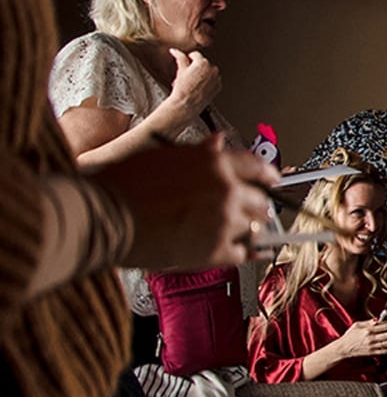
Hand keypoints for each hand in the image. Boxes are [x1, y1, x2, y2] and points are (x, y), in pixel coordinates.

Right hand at [94, 134, 275, 269]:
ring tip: (229, 231)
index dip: (268, 175)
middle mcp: (226, 189)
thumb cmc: (123, 186)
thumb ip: (197, 154)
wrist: (104, 217)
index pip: (257, 166)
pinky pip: (245, 254)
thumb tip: (218, 143)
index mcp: (214, 162)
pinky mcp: (216, 250)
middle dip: (254, 206)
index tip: (273, 180)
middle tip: (245, 211)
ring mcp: (224, 220)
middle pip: (260, 200)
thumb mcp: (162, 157)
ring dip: (246, 230)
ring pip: (255, 228)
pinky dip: (247, 254)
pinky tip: (248, 253)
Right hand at [165, 48, 221, 116]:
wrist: (187, 104)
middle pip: (203, 63)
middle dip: (196, 67)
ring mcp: (217, 78)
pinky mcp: (219, 86)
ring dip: (202, 74)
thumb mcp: (180, 70)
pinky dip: (208, 81)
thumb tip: (175, 51)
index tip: (186, 64)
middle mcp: (213, 69)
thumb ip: (179, 57)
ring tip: (193, 82)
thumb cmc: (182, 89)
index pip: (196, 55)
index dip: (189, 59)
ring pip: (209, 71)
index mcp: (203, 63)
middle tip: (188, 75)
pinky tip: (199, 86)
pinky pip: (214, 80)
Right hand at [335, 318, 386, 358]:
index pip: (385, 326)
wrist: (343, 348)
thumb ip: (369, 322)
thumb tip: (378, 319)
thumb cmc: (350, 335)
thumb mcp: (357, 325)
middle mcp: (371, 338)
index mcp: (368, 330)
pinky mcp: (372, 352)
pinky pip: (385, 350)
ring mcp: (372, 346)